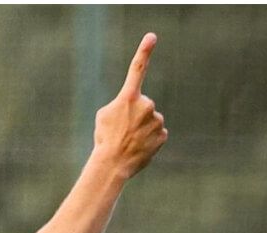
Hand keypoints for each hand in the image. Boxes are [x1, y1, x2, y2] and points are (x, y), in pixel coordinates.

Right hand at [93, 33, 167, 178]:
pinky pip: (156, 133)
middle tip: (121, 130)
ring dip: (141, 128)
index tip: (152, 36)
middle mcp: (146, 104)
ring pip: (150, 120)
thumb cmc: (104, 138)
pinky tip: (138, 147)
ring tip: (128, 141)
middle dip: (134, 115)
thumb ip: (121, 105)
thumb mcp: (103, 115)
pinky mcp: (163, 134)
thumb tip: (136, 109)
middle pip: (143, 105)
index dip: (144, 51)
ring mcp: (156, 119)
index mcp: (128, 97)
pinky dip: (148, 139)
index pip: (137, 70)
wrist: (113, 163)